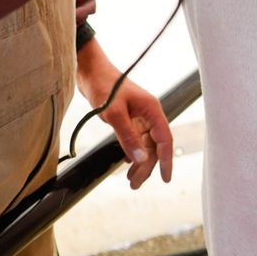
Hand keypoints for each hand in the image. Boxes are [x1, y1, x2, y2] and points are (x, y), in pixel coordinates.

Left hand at [76, 46, 174, 188]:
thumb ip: (128, 137)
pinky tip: (127, 162)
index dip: (166, 160)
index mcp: (152, 109)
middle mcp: (149, 113)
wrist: (89, 71)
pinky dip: (133, 151)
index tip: (165, 179)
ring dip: (139, 161)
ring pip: (145, 143)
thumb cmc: (103, 86)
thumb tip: (140, 159)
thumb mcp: (114, 113)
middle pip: (154, 145)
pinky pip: (136, 138)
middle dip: (147, 166)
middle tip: (134, 184)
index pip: (164, 139)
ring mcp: (139, 115)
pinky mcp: (129, 116)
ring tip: (130, 179)